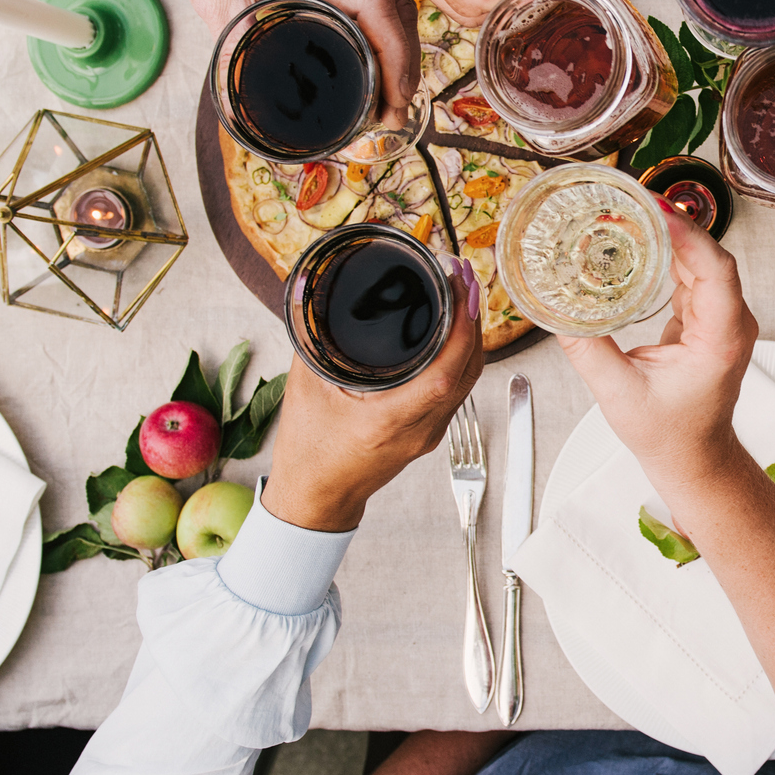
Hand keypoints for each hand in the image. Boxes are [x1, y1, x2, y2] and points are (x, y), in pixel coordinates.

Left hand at [162, 0, 422, 123]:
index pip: (373, 3)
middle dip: (404, 61)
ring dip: (400, 43)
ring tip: (391, 92)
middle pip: (396, 4)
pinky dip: (389, 22)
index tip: (391, 96)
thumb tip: (245, 99)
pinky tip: (381, 51)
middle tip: (394, 111)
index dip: (392, 54)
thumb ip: (235, 43)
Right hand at [260, 257, 484, 531]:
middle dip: (471, 318)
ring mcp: (429, 433)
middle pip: (467, 369)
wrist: (317, 498)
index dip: (461, 328)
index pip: (445, 373)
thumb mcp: (304, 389)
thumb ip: (309, 339)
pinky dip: (461, 355)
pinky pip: (459, 388)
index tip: (461, 288)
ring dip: (470, 334)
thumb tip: (306, 291)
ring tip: (460, 292)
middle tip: (461, 275)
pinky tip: (453, 329)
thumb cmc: (308, 452)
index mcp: (389, 421)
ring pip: (468, 378)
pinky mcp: (430, 432)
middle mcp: (419, 428)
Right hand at [556, 205, 757, 480]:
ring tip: (627, 213)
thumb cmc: (669, 435)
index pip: (714, 270)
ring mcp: (722, 318)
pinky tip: (637, 241)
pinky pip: (690, 274)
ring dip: (666, 236)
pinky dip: (665, 255)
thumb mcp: (618, 394)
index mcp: (721, 339)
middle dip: (669, 224)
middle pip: (707, 256)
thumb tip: (554, 309)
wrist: (694, 458)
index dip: (687, 234)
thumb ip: (587, 349)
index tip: (654, 209)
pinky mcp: (707, 318)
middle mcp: (730, 323)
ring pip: (699, 260)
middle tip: (628, 201)